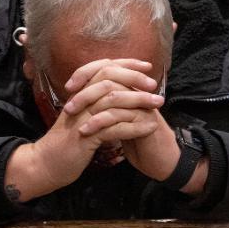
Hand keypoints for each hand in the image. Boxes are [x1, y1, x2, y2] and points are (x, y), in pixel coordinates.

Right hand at [4, 59, 162, 202]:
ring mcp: (81, 118)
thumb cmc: (67, 142)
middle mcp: (79, 101)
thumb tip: (119, 92)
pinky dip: (134, 127)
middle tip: (155, 86)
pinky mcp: (85, 137)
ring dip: (139, 102)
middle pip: (109, 79)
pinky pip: (114, 128)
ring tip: (158, 106)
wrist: (46, 164)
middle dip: (135, 80)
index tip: (147, 66)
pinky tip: (150, 128)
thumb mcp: (81, 117)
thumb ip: (95, 103)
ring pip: (113, 101)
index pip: (103, 68)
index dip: (126, 64)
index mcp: (80, 94)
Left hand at [67, 59, 207, 194]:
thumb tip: (85, 92)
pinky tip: (86, 132)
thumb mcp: (119, 117)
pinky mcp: (146, 122)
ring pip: (113, 96)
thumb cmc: (137, 139)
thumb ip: (107, 103)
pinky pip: (119, 118)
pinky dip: (100, 124)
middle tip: (68, 106)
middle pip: (109, 78)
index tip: (69, 86)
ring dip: (89, 107)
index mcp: (132, 86)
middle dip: (85, 92)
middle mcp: (139, 91)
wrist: (159, 160)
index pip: (108, 67)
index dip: (86, 73)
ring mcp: (144, 106)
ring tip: (73, 118)